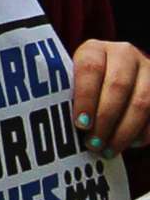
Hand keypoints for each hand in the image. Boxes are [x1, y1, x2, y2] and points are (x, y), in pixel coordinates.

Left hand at [72, 41, 149, 156]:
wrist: (112, 77)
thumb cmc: (83, 86)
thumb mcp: (73, 82)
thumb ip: (69, 96)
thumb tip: (58, 123)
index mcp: (95, 49)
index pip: (90, 69)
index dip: (86, 98)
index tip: (80, 124)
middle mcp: (124, 54)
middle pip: (118, 86)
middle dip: (105, 119)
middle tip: (93, 143)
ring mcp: (147, 70)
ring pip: (142, 103)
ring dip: (124, 131)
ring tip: (108, 150)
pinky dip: (142, 133)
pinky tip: (128, 145)